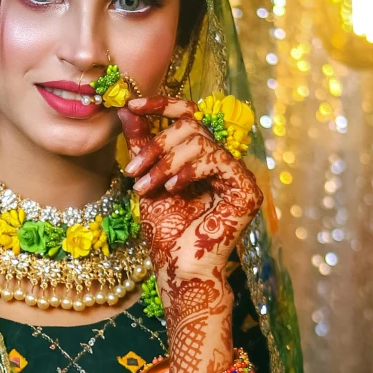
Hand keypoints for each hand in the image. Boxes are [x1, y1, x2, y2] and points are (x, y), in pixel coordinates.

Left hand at [120, 98, 261, 287]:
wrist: (177, 267)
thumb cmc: (164, 231)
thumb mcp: (147, 178)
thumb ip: (141, 144)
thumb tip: (126, 109)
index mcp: (203, 157)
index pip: (188, 115)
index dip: (161, 105)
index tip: (130, 105)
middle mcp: (223, 162)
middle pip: (191, 125)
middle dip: (157, 146)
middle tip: (134, 171)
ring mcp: (237, 174)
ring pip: (200, 140)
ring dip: (166, 162)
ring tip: (147, 187)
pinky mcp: (246, 188)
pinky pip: (216, 159)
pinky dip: (189, 170)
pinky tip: (173, 189)